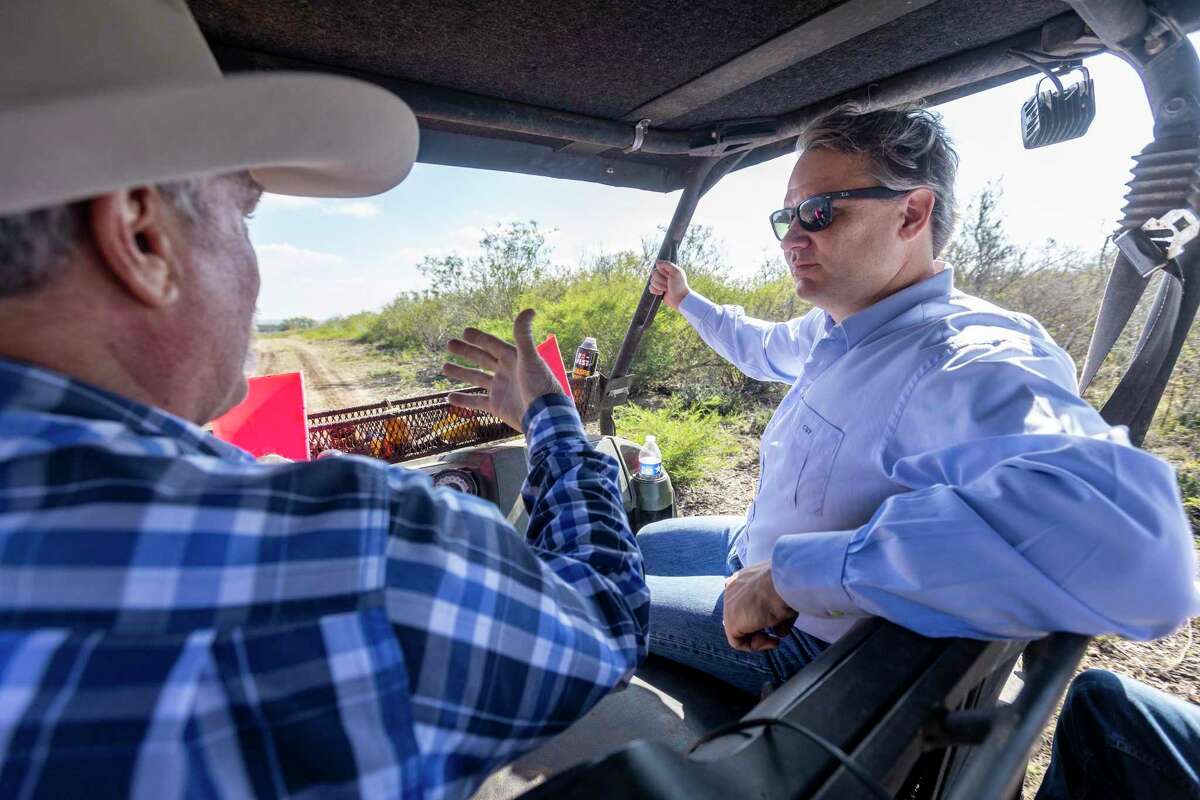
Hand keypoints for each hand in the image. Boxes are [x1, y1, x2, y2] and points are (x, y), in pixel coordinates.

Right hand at [442, 309, 564, 431]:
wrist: (544, 416)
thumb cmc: (539, 385)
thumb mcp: (531, 358)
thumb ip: (524, 335)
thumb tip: (529, 309)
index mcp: (514, 359)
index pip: (493, 345)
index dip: (479, 338)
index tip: (464, 331)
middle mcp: (506, 372)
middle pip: (482, 359)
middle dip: (466, 352)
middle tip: (449, 344)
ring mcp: (501, 389)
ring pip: (476, 378)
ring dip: (461, 373)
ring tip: (444, 367)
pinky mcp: (497, 406)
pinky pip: (476, 402)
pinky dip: (463, 400)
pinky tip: (449, 397)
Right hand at [649, 259, 689, 309]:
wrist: (679, 299)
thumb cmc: (679, 285)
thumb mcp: (676, 271)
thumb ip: (667, 264)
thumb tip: (657, 261)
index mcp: (668, 270)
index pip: (658, 266)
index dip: (661, 271)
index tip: (668, 275)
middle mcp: (663, 275)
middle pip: (653, 274)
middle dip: (661, 280)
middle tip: (668, 283)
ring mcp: (660, 283)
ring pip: (652, 281)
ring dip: (660, 286)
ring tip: (667, 289)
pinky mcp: (657, 290)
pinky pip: (650, 288)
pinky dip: (656, 291)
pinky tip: (662, 293)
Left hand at [723, 561, 798, 651]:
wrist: (786, 582)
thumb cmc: (789, 585)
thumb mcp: (783, 599)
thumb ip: (777, 616)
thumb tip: (780, 633)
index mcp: (742, 579)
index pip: (739, 599)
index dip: (754, 614)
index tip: (773, 621)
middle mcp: (732, 589)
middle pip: (739, 616)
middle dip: (757, 628)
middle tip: (775, 634)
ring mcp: (729, 605)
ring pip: (738, 630)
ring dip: (758, 640)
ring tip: (773, 639)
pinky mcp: (731, 621)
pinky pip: (738, 642)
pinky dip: (754, 646)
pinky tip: (770, 640)